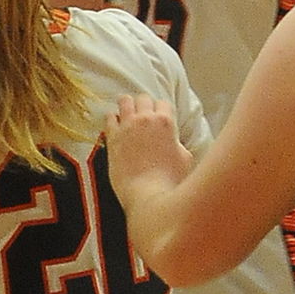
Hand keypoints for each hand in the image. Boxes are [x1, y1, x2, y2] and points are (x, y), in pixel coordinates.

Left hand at [104, 93, 193, 212]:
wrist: (148, 195)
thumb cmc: (170, 180)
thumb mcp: (185, 158)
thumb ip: (178, 145)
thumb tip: (175, 143)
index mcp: (166, 122)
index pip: (163, 103)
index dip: (162, 111)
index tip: (159, 118)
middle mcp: (146, 119)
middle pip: (143, 98)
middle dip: (144, 106)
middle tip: (143, 117)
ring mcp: (127, 126)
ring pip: (124, 101)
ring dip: (127, 106)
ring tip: (127, 115)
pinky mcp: (113, 137)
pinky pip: (109, 117)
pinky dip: (112, 119)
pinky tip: (114, 126)